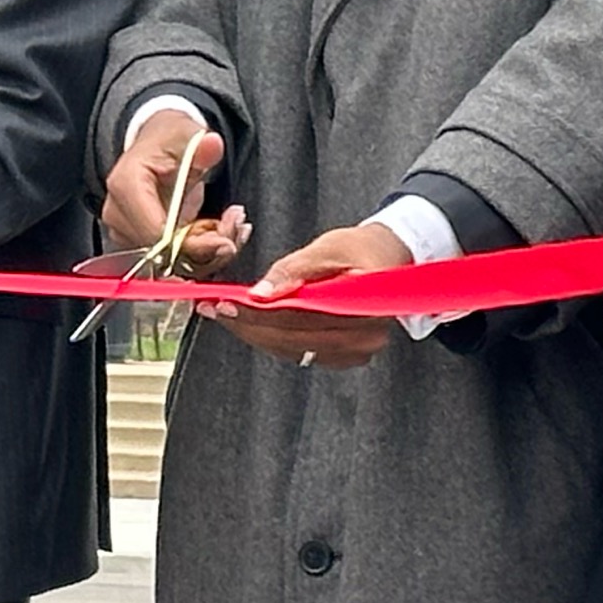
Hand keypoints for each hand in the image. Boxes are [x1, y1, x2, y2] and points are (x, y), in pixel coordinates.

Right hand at [99, 112, 248, 278]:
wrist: (156, 147)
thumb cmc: (169, 141)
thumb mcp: (188, 135)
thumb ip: (202, 144)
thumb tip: (212, 144)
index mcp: (125, 185)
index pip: (155, 232)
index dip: (192, 243)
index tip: (226, 240)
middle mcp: (118, 214)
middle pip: (163, 253)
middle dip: (206, 246)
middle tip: (236, 226)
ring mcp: (125, 231)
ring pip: (171, 261)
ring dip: (207, 250)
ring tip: (231, 223)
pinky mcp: (137, 243)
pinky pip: (173, 259)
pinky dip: (200, 251)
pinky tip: (217, 231)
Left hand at [216, 221, 408, 368]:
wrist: (388, 258)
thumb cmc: (361, 249)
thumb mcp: (326, 247)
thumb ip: (293, 270)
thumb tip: (260, 293)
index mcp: (364, 306)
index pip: (301, 317)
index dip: (259, 313)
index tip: (227, 303)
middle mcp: (365, 336)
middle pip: (294, 338)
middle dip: (249, 325)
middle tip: (215, 310)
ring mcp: (357, 350)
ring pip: (294, 349)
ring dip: (256, 334)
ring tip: (225, 315)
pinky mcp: (345, 354)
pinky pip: (302, 351)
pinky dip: (274, 338)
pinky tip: (250, 324)